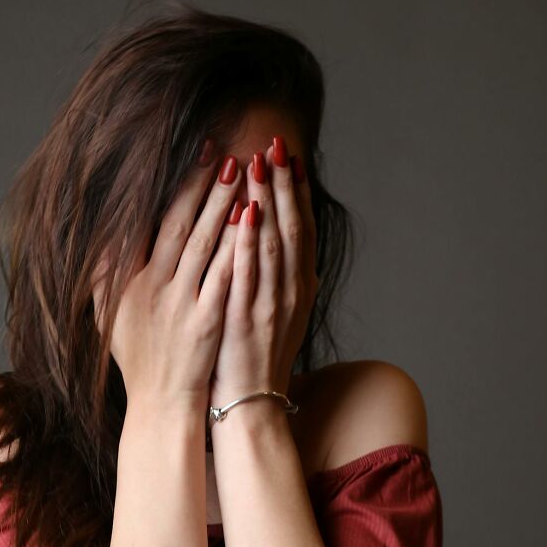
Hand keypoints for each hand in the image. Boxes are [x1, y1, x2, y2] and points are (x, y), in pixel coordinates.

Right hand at [92, 144, 244, 412]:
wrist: (161, 403)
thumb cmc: (138, 356)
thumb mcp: (107, 314)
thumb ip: (102, 273)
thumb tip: (100, 232)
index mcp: (130, 281)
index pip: (152, 223)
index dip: (175, 187)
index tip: (194, 157)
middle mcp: (153, 287)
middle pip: (178, 225)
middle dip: (201, 185)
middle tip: (223, 151)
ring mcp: (180, 304)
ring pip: (202, 244)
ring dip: (221, 206)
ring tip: (240, 172)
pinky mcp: (206, 322)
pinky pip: (222, 276)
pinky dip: (234, 247)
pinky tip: (250, 221)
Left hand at [209, 134, 318, 410]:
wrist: (250, 403)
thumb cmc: (256, 356)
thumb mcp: (278, 314)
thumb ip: (281, 280)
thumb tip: (286, 249)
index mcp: (298, 287)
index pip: (301, 229)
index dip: (297, 192)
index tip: (290, 158)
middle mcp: (291, 291)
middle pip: (291, 227)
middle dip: (284, 183)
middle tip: (276, 143)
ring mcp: (271, 303)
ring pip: (274, 242)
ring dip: (269, 200)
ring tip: (261, 163)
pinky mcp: (246, 317)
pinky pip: (249, 272)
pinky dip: (249, 240)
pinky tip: (245, 211)